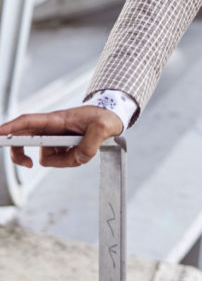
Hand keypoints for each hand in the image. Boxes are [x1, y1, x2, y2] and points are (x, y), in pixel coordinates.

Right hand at [0, 106, 122, 168]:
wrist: (112, 118)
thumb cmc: (105, 116)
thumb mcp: (104, 127)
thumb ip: (91, 143)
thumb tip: (80, 157)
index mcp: (56, 119)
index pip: (28, 122)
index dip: (10, 128)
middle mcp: (51, 129)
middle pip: (22, 140)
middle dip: (19, 153)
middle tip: (27, 164)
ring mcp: (54, 139)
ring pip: (45, 157)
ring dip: (65, 160)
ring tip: (85, 148)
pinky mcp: (60, 148)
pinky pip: (59, 162)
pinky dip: (70, 161)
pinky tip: (82, 152)